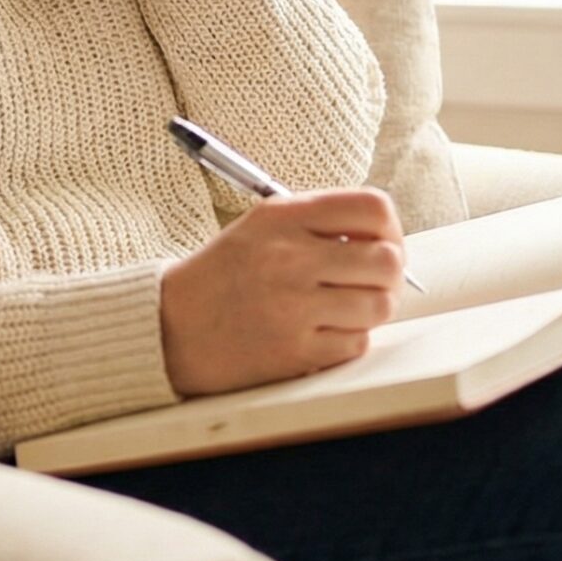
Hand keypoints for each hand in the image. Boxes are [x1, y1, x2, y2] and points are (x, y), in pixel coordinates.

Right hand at [155, 188, 406, 397]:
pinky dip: (348, 340)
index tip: (381, 243)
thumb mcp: (261, 227)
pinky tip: (320, 332)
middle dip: (388, 274)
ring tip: (344, 309)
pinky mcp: (296, 352)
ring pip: (380, 305)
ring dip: (370, 309)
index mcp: (282, 218)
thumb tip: (388, 239)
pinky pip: (357, 343)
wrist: (171, 328)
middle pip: (388, 260)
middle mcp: (289, 259)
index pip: (373, 208)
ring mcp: (293, 307)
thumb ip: (320, 222)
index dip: (390, 228)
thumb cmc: (224, 276)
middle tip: (370, 282)